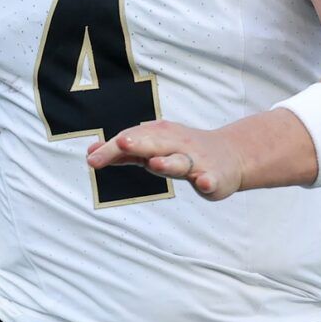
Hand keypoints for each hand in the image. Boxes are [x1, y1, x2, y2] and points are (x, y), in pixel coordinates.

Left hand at [87, 120, 243, 200]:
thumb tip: (90, 153)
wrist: (230, 155)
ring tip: (155, 164)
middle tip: (122, 142)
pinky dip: (207, 181)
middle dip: (139, 143)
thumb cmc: (181, 151)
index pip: (132, 141)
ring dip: (169, 162)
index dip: (112, 149)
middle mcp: (176, 145)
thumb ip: (123, 153)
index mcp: (159, 137)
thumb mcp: (152, 148)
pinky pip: (210, 180)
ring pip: (181, 161)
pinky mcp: (214, 177)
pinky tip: (204, 184)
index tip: (92, 157)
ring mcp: (196, 161)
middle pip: (154, 144)